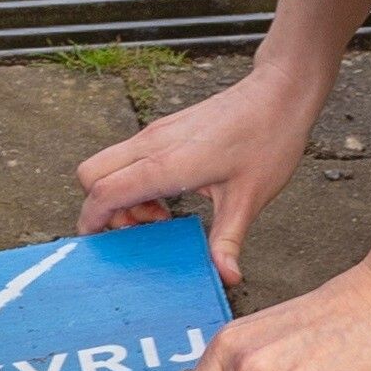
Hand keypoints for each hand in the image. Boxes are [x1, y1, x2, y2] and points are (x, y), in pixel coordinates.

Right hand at [78, 67, 322, 290]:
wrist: (279, 93)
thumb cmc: (267, 140)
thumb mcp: (249, 199)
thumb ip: (228, 240)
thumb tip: (226, 277)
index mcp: (166, 163)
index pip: (105, 191)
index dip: (92, 221)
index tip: (98, 247)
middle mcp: (152, 143)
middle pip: (92, 173)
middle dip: (101, 208)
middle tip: (139, 230)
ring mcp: (157, 132)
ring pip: (109, 162)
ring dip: (120, 194)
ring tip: (161, 216)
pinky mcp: (166, 127)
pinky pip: (129, 155)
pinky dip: (134, 179)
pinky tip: (171, 195)